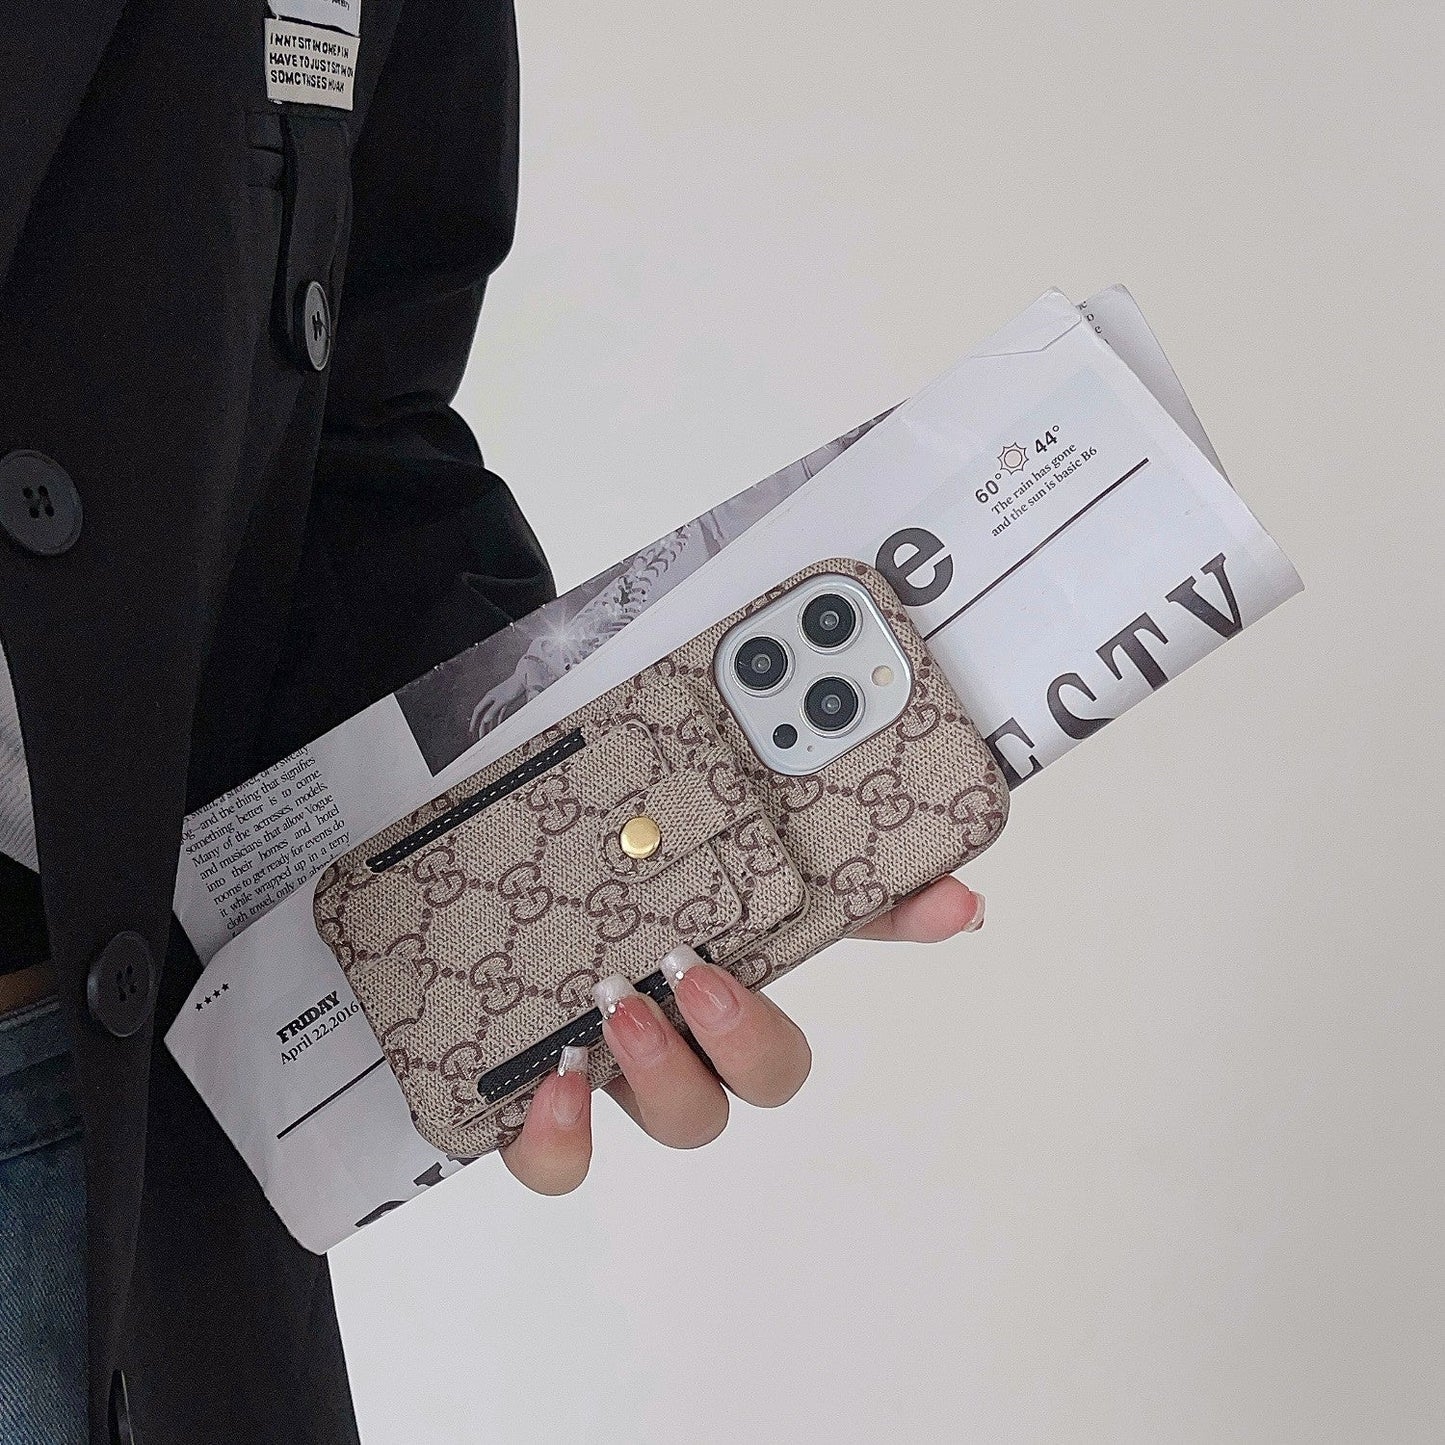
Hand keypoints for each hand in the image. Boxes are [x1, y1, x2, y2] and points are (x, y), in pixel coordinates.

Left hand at [500, 875, 984, 1193]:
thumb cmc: (555, 870)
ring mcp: (617, 1066)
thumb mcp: (651, 827)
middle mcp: (687, 1023)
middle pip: (768, 1074)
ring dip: (667, 1073)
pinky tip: (548, 1083)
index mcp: (729, 951)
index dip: (907, 926)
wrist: (427, 892)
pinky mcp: (534, 1100)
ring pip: (684, 1121)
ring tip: (617, 1006)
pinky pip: (557, 1163)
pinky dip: (560, 1140)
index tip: (950, 899)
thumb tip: (913, 849)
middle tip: (699, 970)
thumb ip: (746, 827)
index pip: (848, 932)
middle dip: (751, 1032)